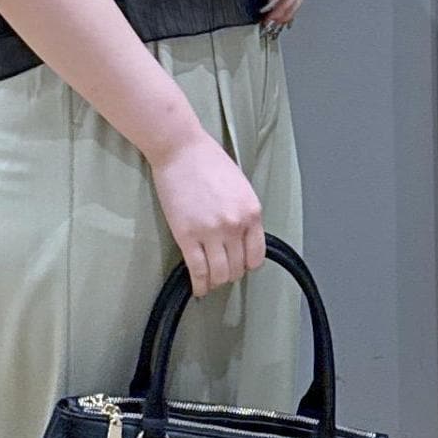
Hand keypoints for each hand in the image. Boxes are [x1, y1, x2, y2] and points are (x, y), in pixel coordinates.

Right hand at [146, 128, 265, 298]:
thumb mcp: (240, 187)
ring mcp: (211, 232)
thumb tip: (242, 238)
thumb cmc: (208, 161)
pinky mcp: (187, 235)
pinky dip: (199, 284)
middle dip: (231, 274)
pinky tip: (198, 289)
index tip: (240, 265)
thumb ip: (244, 213)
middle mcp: (235, 225)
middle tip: (222, 273)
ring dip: (216, 282)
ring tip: (210, 282)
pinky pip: (197, 270)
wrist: (180, 149)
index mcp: (252, 213)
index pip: (256, 255)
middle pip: (238, 267)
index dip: (247, 265)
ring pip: (219, 273)